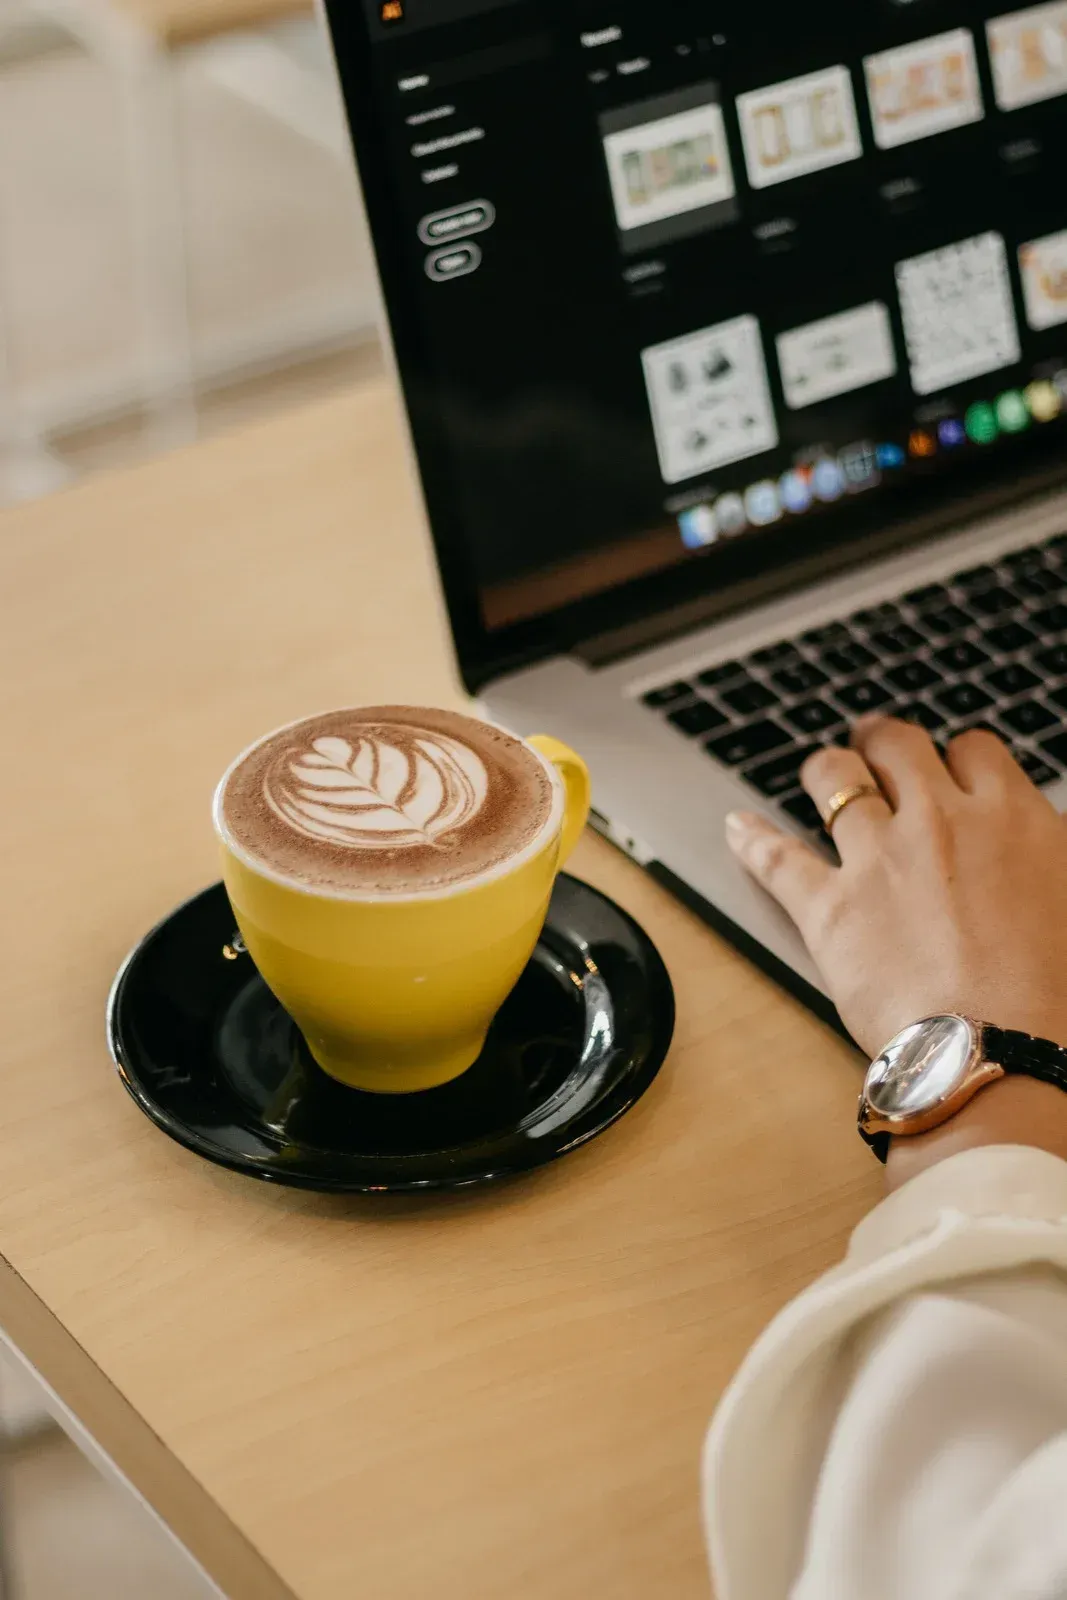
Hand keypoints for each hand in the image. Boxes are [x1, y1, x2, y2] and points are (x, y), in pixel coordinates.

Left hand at [725, 719, 1066, 1179]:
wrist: (1004, 1052)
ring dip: (826, 770)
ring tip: (821, 773)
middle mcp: (940, 822)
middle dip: (883, 742)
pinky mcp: (828, 907)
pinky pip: (777, 857)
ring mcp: (878, 859)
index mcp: (1011, 818)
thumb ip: (1052, 856)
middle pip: (897, 745)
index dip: (958, 757)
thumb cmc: (1058, 997)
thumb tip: (1047, 844)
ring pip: (834, 778)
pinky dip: (752, 840)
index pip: (975, 750)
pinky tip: (738, 828)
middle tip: (875, 749)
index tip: (952, 770)